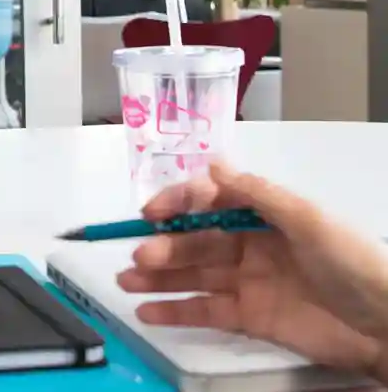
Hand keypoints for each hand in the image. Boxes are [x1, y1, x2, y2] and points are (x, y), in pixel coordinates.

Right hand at [118, 161, 387, 379]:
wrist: (387, 324)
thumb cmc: (353, 264)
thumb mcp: (308, 219)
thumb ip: (257, 193)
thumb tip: (213, 163)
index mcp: (265, 215)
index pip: (211, 203)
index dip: (179, 204)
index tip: (152, 212)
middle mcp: (251, 245)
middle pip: (196, 243)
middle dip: (164, 247)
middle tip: (139, 257)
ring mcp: (248, 283)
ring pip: (193, 277)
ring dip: (158, 277)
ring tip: (126, 283)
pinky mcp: (249, 318)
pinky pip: (204, 312)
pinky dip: (174, 312)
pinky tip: (147, 312)